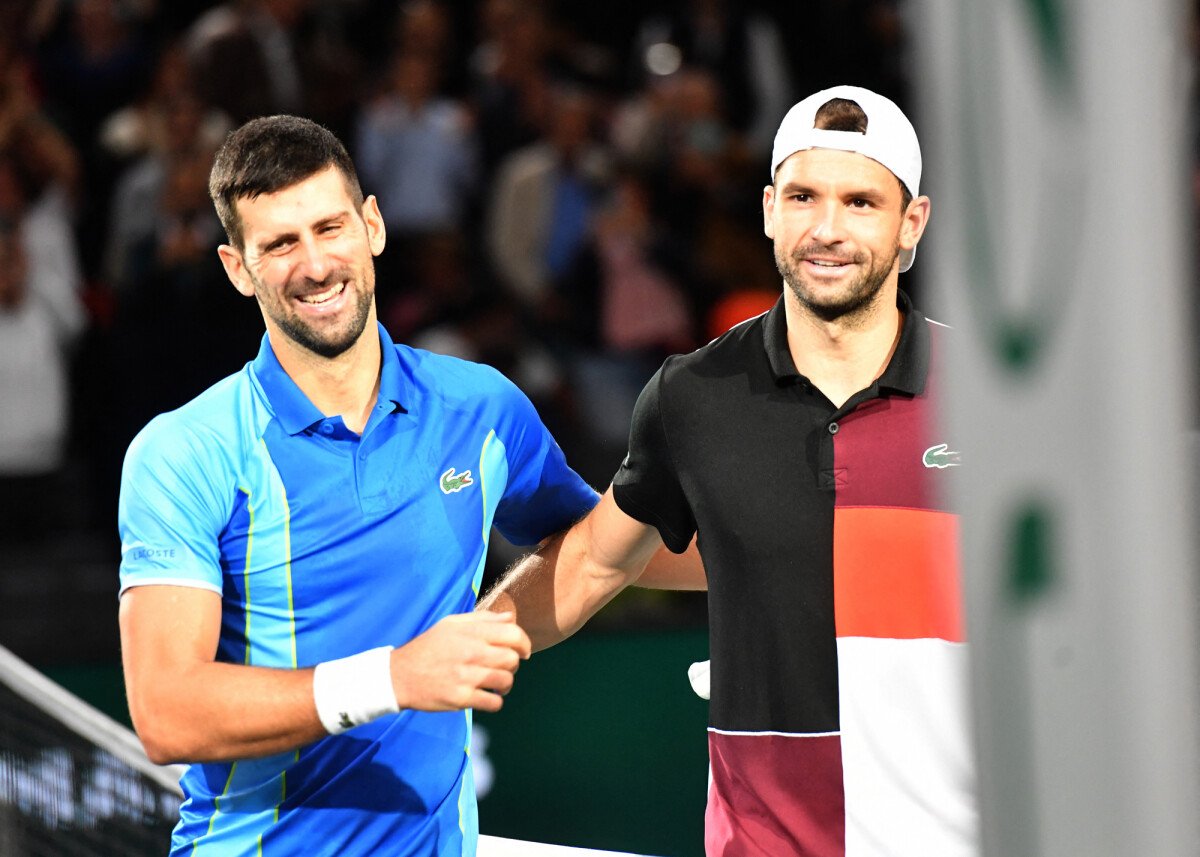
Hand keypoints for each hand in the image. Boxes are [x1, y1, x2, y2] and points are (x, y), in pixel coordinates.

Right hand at [390, 611, 531, 712]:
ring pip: (505, 681)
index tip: (523, 651)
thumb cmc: (428, 647)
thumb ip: (483, 619)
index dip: (524, 643)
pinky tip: (487, 697)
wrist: (399, 675)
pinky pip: (493, 703)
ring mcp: (466, 676)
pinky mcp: (460, 698)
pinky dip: (495, 702)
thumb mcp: (451, 624)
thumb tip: (510, 618)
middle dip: (514, 665)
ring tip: (497, 684)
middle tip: (505, 668)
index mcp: (471, 632)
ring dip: (506, 684)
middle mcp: (471, 653)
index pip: (513, 633)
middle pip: (512, 659)